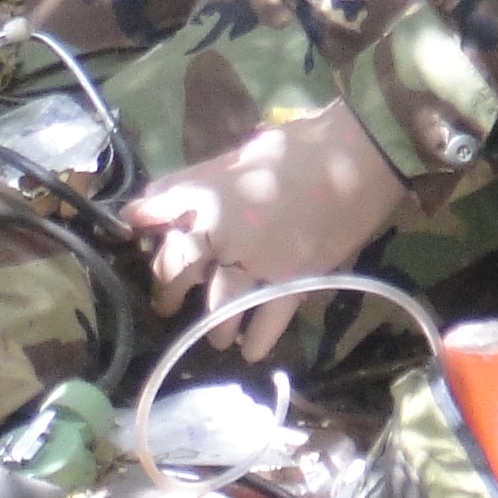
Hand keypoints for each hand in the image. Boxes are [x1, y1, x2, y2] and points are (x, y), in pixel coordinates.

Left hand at [123, 102, 408, 361]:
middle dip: (170, 294)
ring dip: (214, 324)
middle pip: (178, 273)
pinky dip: (257, 340)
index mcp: (204, 198)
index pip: (160, 231)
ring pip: (218, 308)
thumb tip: (139, 211)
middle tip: (169, 305)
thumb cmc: (296, 149)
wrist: (358, 158)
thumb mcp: (233, 160)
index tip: (153, 260)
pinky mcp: (292, 283)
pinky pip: (266, 323)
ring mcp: (256, 263)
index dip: (153, 250)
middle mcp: (220, 234)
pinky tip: (251, 349)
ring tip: (218, 333)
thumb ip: (186, 188)